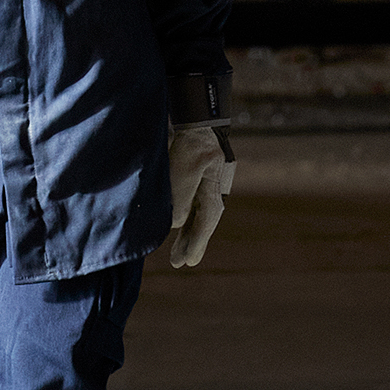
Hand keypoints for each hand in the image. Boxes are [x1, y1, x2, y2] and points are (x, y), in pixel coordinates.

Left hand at [166, 120, 233, 268]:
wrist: (200, 125)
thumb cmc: (192, 144)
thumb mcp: (184, 167)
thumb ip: (181, 197)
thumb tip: (175, 223)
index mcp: (212, 188)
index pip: (201, 221)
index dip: (191, 240)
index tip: (182, 258)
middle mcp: (214, 192)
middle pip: (204, 223)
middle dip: (192, 243)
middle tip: (181, 263)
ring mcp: (210, 189)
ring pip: (200, 219)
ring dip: (190, 237)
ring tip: (180, 257)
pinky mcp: (202, 186)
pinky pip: (197, 210)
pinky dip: (190, 224)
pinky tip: (182, 233)